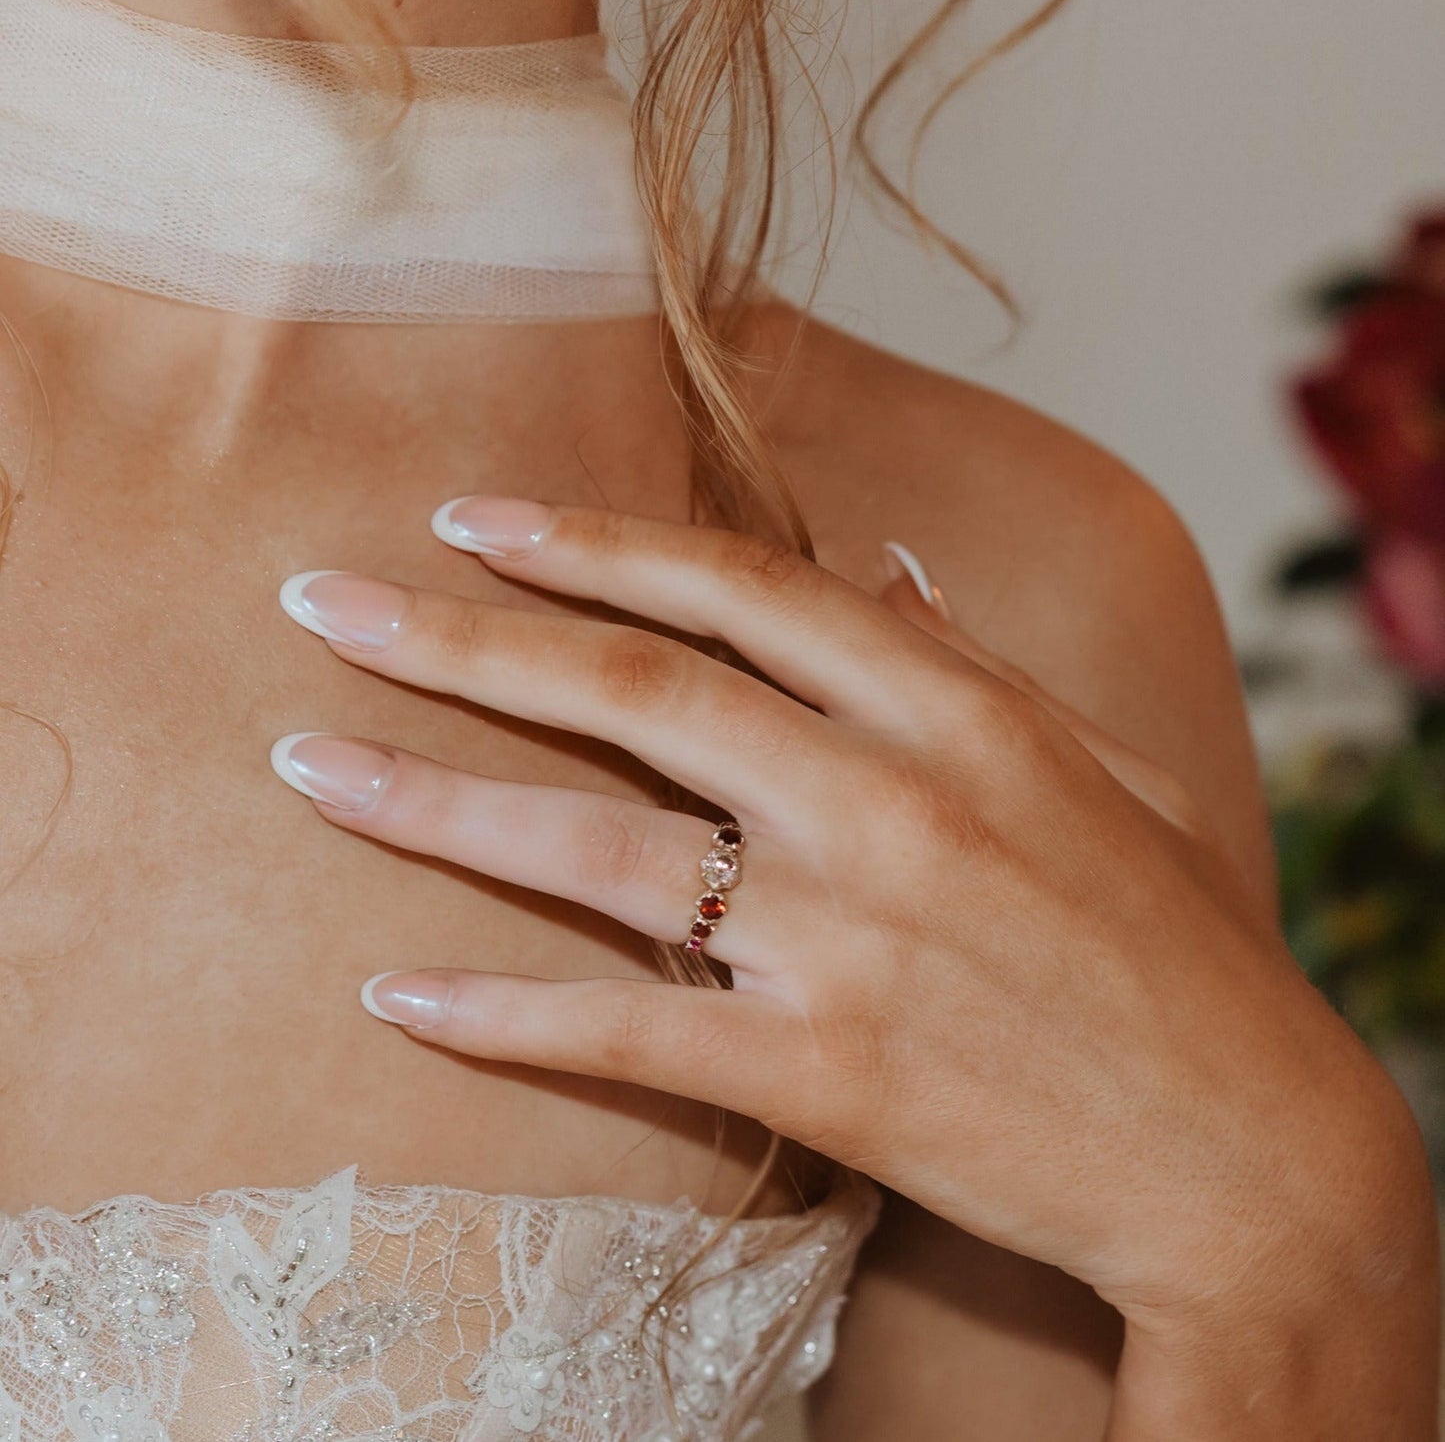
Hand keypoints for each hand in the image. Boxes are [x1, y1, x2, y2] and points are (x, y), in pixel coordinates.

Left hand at [271, 497, 1433, 1386]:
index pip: (743, 588)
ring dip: (434, 800)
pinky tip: (393, 990)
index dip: (596, 543)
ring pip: (598, 851)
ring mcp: (851, 943)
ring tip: (309, 762)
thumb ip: (985, 664)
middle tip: (326, 603)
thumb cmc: (1185, 948)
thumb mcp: (1113, 771)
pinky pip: (628, 1032)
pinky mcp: (826, 1079)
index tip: (476, 519)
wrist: (1248, 1154)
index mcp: (963, 714)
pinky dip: (502, 1012)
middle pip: (636, 693)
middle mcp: (891, 807)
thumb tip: (893, 569)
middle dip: (464, 637)